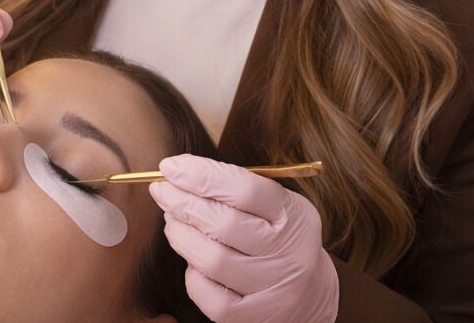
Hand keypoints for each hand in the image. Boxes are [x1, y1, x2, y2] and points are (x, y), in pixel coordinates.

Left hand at [150, 155, 338, 322]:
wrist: (311, 294)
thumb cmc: (278, 239)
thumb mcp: (274, 207)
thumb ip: (235, 189)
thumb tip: (179, 174)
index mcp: (293, 215)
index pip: (243, 189)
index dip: (200, 175)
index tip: (170, 167)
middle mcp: (288, 252)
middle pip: (222, 223)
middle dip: (181, 202)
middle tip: (162, 192)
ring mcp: (273, 287)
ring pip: (211, 259)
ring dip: (181, 235)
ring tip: (173, 223)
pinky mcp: (254, 317)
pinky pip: (208, 295)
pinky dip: (192, 275)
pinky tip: (193, 262)